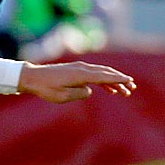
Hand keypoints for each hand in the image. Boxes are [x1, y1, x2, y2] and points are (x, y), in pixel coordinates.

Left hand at [17, 60, 135, 102]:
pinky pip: (93, 75)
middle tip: (132, 88)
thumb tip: (90, 91)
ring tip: (124, 91)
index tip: (130, 82)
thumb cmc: (46, 88)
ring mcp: (79, 68)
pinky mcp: (75, 71)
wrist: (32, 77)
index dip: (118, 79)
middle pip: (106, 73)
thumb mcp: (62, 96)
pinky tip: (109, 89)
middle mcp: (82, 68)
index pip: (104, 76)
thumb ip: (79, 94)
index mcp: (80, 74)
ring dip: (113, 81)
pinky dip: (103, 81)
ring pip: (101, 74)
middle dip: (120, 80)